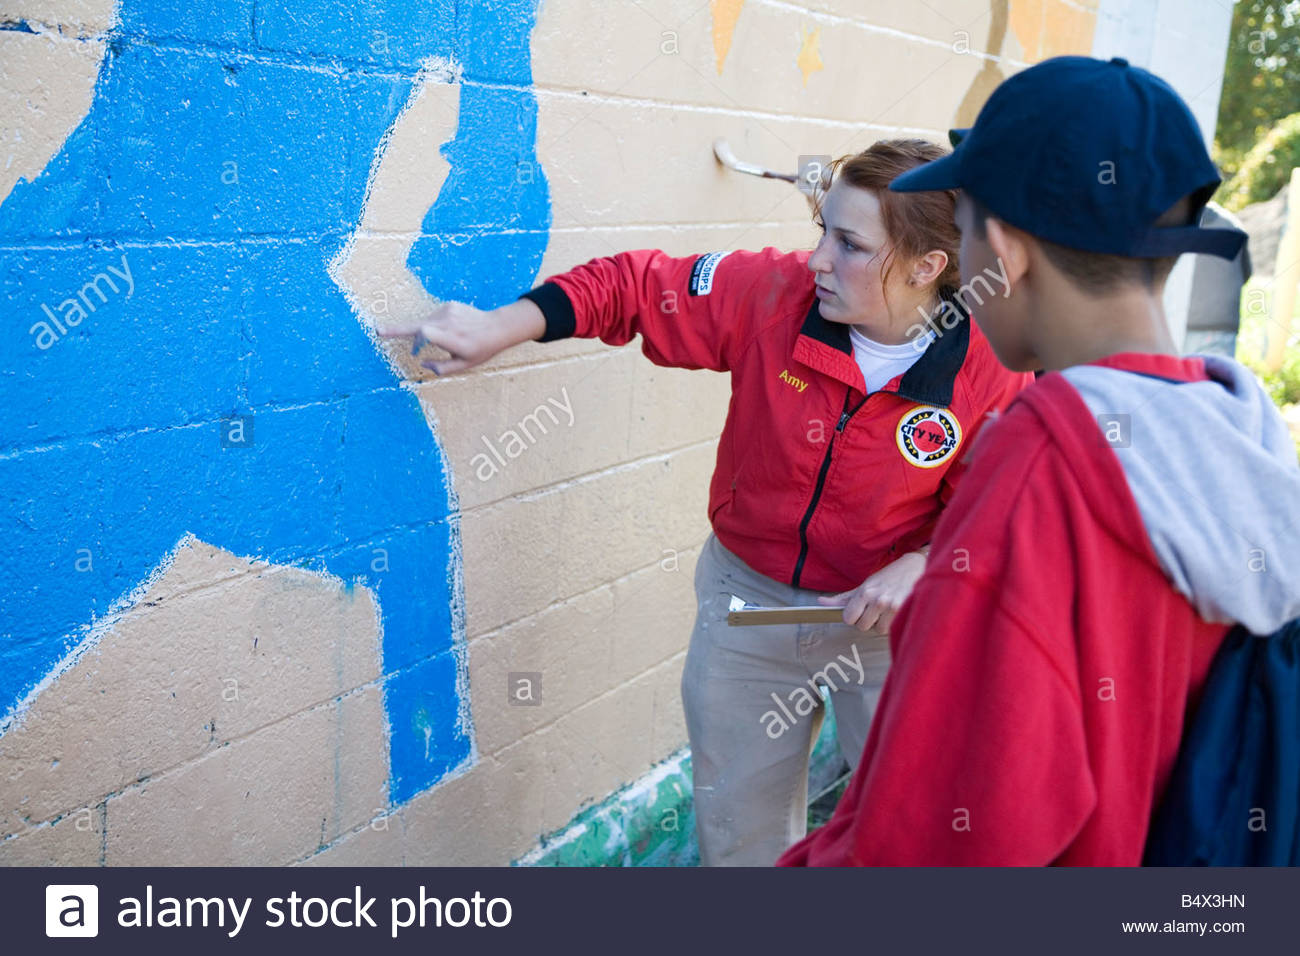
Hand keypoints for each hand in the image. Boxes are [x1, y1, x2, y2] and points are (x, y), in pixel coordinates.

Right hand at [375, 299, 544, 375]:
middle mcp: (450, 323)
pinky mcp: (449, 305)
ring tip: (429, 345)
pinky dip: (433, 326)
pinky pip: (433, 318)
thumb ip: (441, 368)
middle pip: (418, 326)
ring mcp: (449, 311)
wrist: (497, 327)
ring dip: (422, 333)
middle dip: (399, 330)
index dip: (407, 334)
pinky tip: (446, 331)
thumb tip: (422, 363)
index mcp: (454, 340)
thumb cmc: (480, 349)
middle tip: (379, 331)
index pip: (425, 333)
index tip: (383, 331)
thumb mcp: (464, 365)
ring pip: (425, 323)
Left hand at [817, 550, 927, 633]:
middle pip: (862, 626)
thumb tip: (821, 602)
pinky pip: (892, 629)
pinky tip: (897, 612)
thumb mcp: (865, 584)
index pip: (848, 618)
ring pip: (878, 630)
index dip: (853, 617)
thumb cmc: (888, 576)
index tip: (860, 611)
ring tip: (888, 610)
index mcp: (865, 592)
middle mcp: (877, 600)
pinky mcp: (905, 611)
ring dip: (882, 623)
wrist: (915, 566)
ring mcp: (892, 606)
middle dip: (868, 621)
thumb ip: (844, 598)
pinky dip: (894, 624)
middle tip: (876, 610)